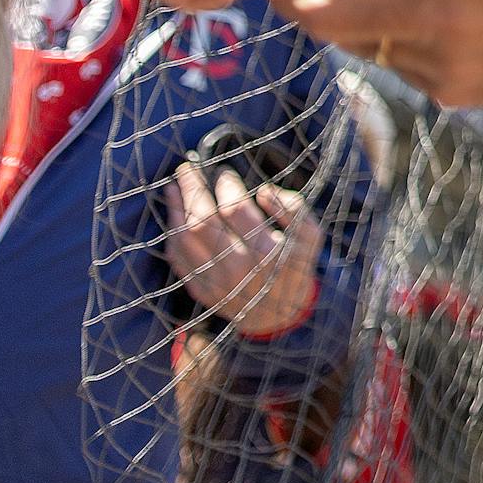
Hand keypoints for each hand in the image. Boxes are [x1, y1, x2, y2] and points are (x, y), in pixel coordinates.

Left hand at [164, 161, 322, 336]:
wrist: (279, 315)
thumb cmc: (296, 266)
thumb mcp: (310, 236)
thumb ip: (293, 208)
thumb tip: (264, 190)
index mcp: (267, 253)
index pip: (235, 210)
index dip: (225, 186)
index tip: (224, 172)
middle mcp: (237, 268)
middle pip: (202, 222)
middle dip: (192, 189)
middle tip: (187, 167)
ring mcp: (214, 281)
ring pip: (183, 239)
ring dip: (175, 209)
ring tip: (172, 187)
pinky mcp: (200, 289)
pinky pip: (177, 259)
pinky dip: (172, 235)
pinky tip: (174, 217)